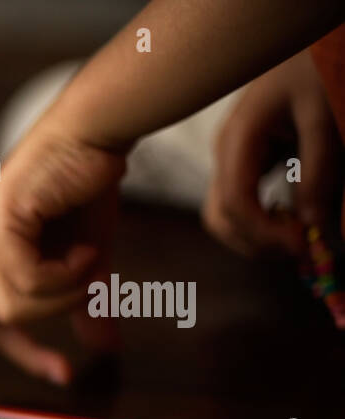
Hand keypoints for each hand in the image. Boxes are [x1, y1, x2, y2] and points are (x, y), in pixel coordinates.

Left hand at [0, 128, 125, 418]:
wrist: (94, 135)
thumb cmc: (84, 193)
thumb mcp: (84, 265)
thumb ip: (80, 305)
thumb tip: (103, 344)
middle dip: (35, 351)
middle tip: (64, 371)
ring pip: (19, 307)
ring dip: (66, 292)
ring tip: (82, 260)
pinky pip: (32, 282)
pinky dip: (69, 271)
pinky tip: (79, 245)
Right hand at [203, 50, 341, 257]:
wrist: (303, 43)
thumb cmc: (313, 68)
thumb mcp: (325, 115)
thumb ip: (320, 170)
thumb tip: (313, 225)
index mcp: (237, 139)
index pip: (235, 205)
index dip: (265, 234)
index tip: (305, 246)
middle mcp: (225, 154)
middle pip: (220, 219)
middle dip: (257, 243)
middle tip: (303, 248)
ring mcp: (230, 159)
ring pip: (226, 217)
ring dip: (258, 237)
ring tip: (299, 235)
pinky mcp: (243, 162)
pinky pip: (240, 205)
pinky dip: (262, 222)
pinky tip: (291, 217)